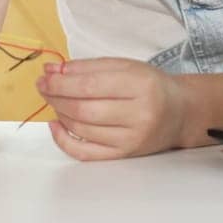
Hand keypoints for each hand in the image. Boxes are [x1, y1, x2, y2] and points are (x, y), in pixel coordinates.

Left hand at [35, 58, 186, 159]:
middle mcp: (139, 115)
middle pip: (83, 109)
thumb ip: (88, 67)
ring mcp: (131, 140)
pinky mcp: (123, 155)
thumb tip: (52, 71)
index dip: (61, 82)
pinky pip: (85, 153)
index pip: (90, 85)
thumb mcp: (125, 66)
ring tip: (53, 100)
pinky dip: (64, 140)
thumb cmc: (150, 86)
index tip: (44, 76)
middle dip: (56, 97)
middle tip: (43, 87)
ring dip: (59, 113)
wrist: (179, 113)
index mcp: (141, 86)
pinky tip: (56, 125)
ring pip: (81, 129)